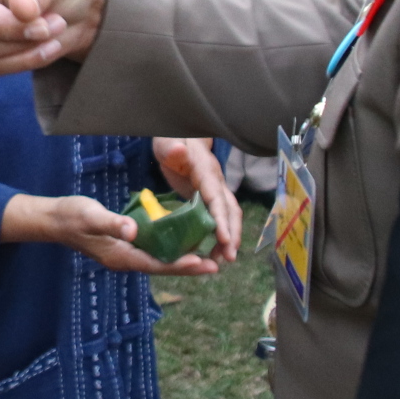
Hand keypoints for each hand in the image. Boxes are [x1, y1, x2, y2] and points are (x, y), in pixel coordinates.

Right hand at [1, 193, 218, 276]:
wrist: (55, 220)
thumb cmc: (72, 216)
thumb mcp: (91, 216)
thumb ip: (112, 223)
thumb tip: (133, 230)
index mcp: (121, 256)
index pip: (156, 264)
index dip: (180, 264)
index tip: (202, 263)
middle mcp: (126, 260)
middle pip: (163, 267)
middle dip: (188, 267)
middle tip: (216, 266)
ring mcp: (125, 255)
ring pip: (159, 261)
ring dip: (182, 260)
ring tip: (207, 258)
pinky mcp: (124, 247)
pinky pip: (152, 252)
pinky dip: (169, 250)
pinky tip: (182, 244)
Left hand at [153, 137, 240, 261]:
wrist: (176, 138)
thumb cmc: (170, 140)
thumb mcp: (167, 143)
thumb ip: (172, 149)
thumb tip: (179, 150)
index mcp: (206, 171)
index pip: (217, 197)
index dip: (222, 218)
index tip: (225, 239)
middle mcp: (216, 182)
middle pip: (230, 210)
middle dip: (232, 233)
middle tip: (229, 257)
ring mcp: (214, 190)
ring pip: (227, 216)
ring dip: (229, 237)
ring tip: (223, 260)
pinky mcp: (208, 198)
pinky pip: (218, 218)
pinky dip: (219, 235)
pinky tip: (212, 251)